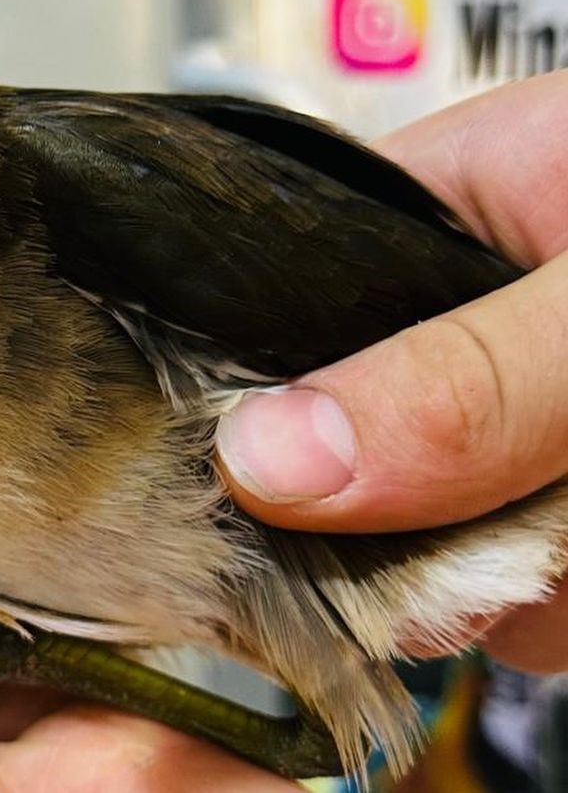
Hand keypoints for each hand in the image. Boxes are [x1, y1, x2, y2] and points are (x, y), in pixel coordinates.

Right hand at [217, 70, 567, 672]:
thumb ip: (467, 378)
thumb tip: (266, 458)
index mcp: (441, 205)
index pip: (275, 294)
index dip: (272, 391)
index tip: (286, 486)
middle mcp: (454, 317)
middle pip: (344, 433)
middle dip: (421, 508)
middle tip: (530, 521)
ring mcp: (504, 419)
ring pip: (425, 525)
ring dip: (520, 569)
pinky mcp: (553, 502)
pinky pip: (511, 581)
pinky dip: (562, 598)